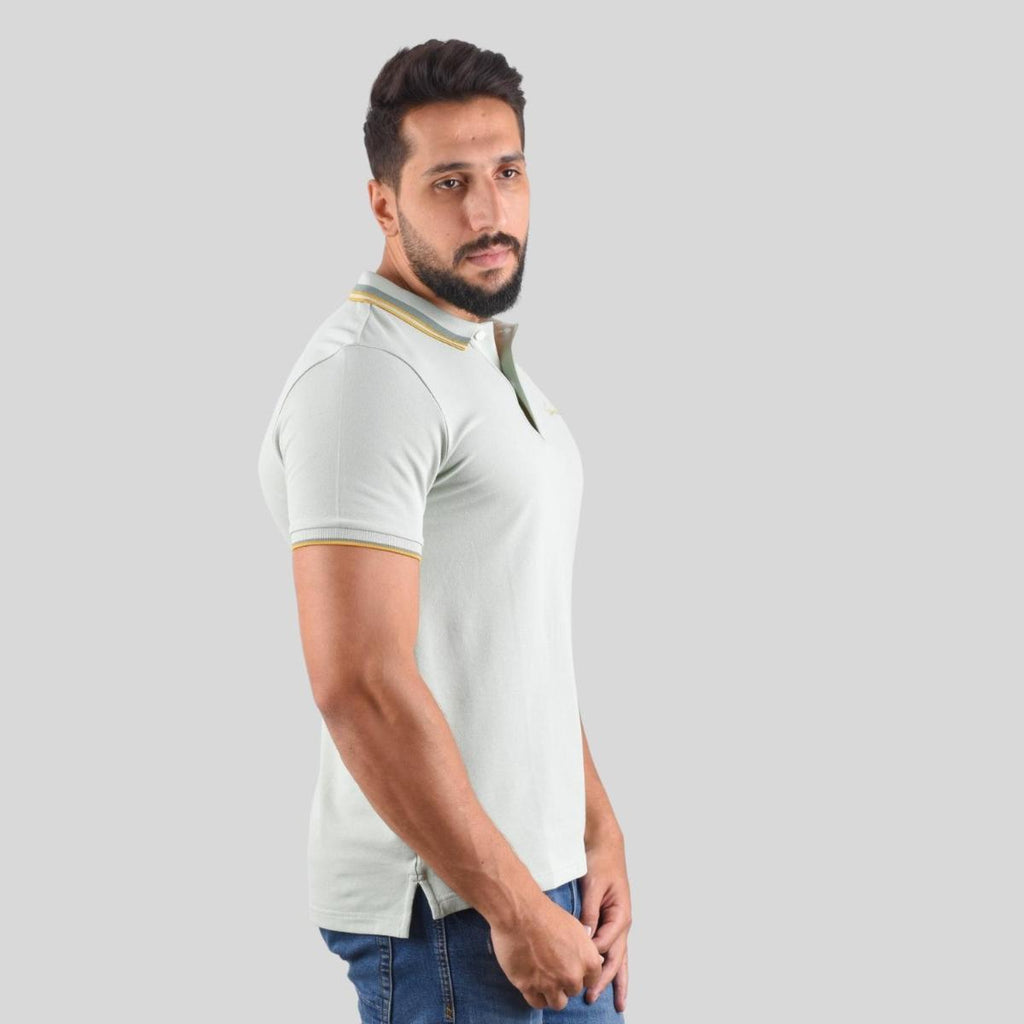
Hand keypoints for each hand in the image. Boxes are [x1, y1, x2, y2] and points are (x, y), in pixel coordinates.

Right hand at [489, 891, 603, 1010]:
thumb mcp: (575, 927)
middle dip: (565, 981)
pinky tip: (532, 982)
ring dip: (552, 993)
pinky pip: (537, 1003)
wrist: (519, 912)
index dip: (580, 972)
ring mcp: (551, 984)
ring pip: (558, 1002)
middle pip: (574, 990)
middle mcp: (572, 975)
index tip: (571, 966)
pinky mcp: (529, 987)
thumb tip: (593, 960)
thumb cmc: (546, 913)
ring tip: (544, 979)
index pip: (591, 979)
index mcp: (588, 960)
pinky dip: (536, 995)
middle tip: (553, 968)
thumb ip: (584, 948)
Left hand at [578, 835, 630, 1012]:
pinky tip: (608, 979)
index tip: (577, 965)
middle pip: (616, 958)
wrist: (604, 845)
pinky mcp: (609, 921)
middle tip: (591, 998)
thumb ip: (590, 912)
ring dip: (614, 979)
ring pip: (618, 958)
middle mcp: (622, 923)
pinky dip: (611, 965)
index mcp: (621, 915)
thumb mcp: (593, 886)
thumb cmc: (600, 863)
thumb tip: (585, 936)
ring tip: (617, 1004)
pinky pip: (611, 948)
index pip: (606, 943)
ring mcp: (617, 923)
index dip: (592, 956)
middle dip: (606, 980)